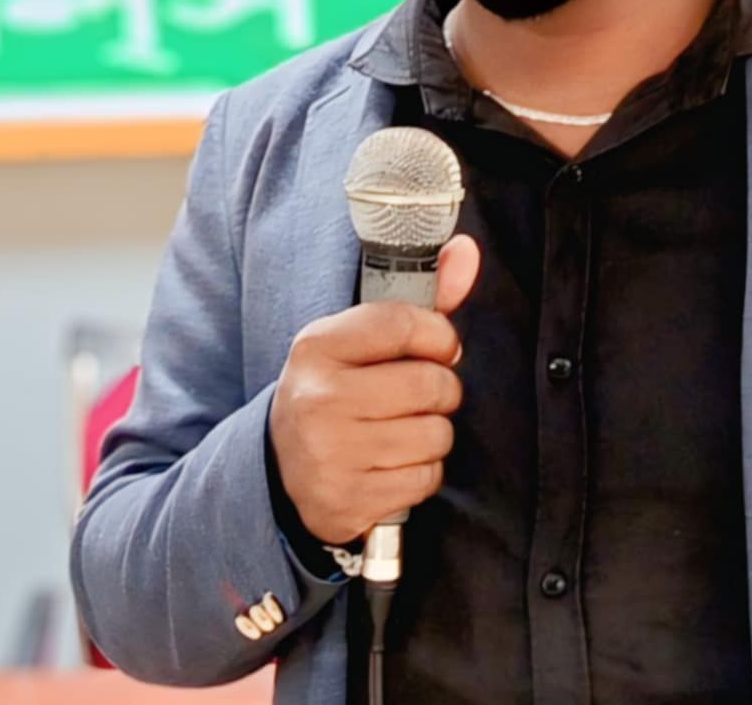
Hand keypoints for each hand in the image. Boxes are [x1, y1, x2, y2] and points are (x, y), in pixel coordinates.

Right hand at [267, 234, 480, 545]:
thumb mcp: (364, 339)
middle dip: (440, 390)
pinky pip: (424, 479)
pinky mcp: (345, 501)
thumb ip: (423, 296)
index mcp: (317, 346)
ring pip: (435, 435)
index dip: (439, 336)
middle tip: (419, 395)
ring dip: (433, 434)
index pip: (404, 323)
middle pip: (430, 383)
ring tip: (403, 430)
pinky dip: (421, 472)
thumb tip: (467, 250)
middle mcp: (317, 398)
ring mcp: (328, 454)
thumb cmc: (338, 389)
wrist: (284, 467)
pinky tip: (393, 464)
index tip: (439, 347)